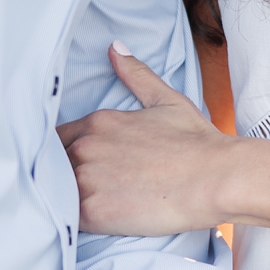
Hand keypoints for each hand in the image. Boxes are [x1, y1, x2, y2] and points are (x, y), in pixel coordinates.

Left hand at [59, 43, 268, 235]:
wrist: (216, 178)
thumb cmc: (197, 142)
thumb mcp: (167, 100)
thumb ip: (136, 74)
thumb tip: (114, 48)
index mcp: (99, 122)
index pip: (56, 137)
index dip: (61, 152)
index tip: (73, 164)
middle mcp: (86, 147)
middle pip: (53, 165)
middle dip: (62, 176)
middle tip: (80, 188)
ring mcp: (87, 180)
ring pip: (56, 192)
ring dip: (64, 199)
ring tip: (83, 206)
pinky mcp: (94, 212)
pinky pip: (66, 219)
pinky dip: (71, 221)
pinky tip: (86, 222)